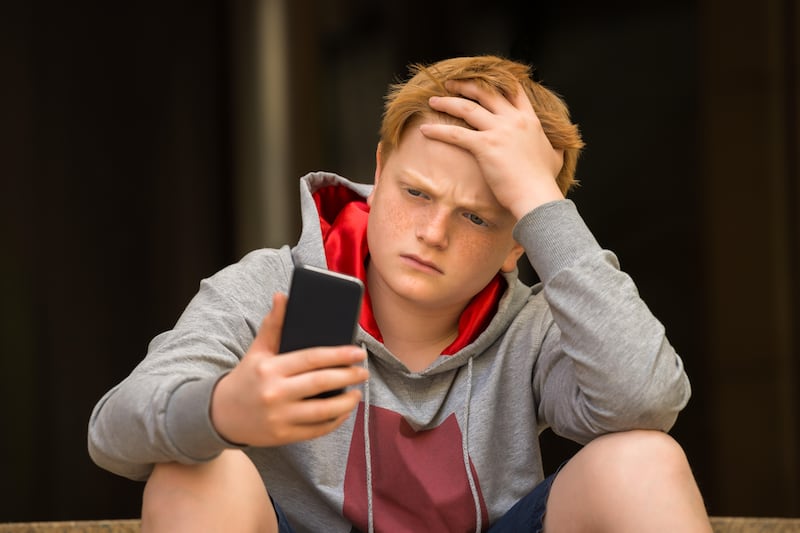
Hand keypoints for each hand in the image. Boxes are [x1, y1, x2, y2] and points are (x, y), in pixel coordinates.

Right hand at [210, 292, 368, 446]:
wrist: (220, 414)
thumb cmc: (247, 377)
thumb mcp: (257, 350)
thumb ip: (273, 324)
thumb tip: (283, 296)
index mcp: (270, 369)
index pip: (312, 359)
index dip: (338, 355)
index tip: (358, 352)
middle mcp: (275, 393)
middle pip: (321, 383)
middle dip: (348, 377)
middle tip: (364, 371)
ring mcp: (279, 417)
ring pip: (322, 411)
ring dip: (346, 402)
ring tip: (357, 392)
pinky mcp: (283, 436)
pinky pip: (316, 430)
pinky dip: (334, 421)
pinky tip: (344, 411)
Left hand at [419, 80, 564, 218]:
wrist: (537, 196)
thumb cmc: (543, 182)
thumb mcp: (555, 158)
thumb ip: (554, 148)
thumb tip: (558, 149)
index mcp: (529, 120)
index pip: (513, 90)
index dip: (496, 81)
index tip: (481, 78)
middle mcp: (514, 120)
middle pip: (486, 93)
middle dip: (466, 85)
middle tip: (450, 84)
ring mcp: (499, 131)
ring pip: (468, 108)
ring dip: (448, 102)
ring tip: (433, 100)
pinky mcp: (485, 146)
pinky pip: (456, 133)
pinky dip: (439, 130)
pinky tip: (425, 130)